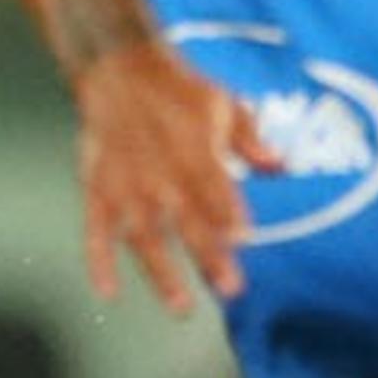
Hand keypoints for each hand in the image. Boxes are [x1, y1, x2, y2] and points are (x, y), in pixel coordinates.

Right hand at [73, 34, 282, 313]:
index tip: (244, 240)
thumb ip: (251, 139)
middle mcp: (158, 174)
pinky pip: (94, 232)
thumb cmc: (178, 90)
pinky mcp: (96, 191)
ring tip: (181, 305)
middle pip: (185, 222)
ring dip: (161, 273)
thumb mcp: (224, 103)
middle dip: (208, 256)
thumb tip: (283, 166)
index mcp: (192, 150)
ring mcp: (124, 186)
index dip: (229, 213)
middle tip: (229, 288)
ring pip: (143, 238)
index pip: (215, 188)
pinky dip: (98, 262)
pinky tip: (108, 291)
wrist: (118, 71)